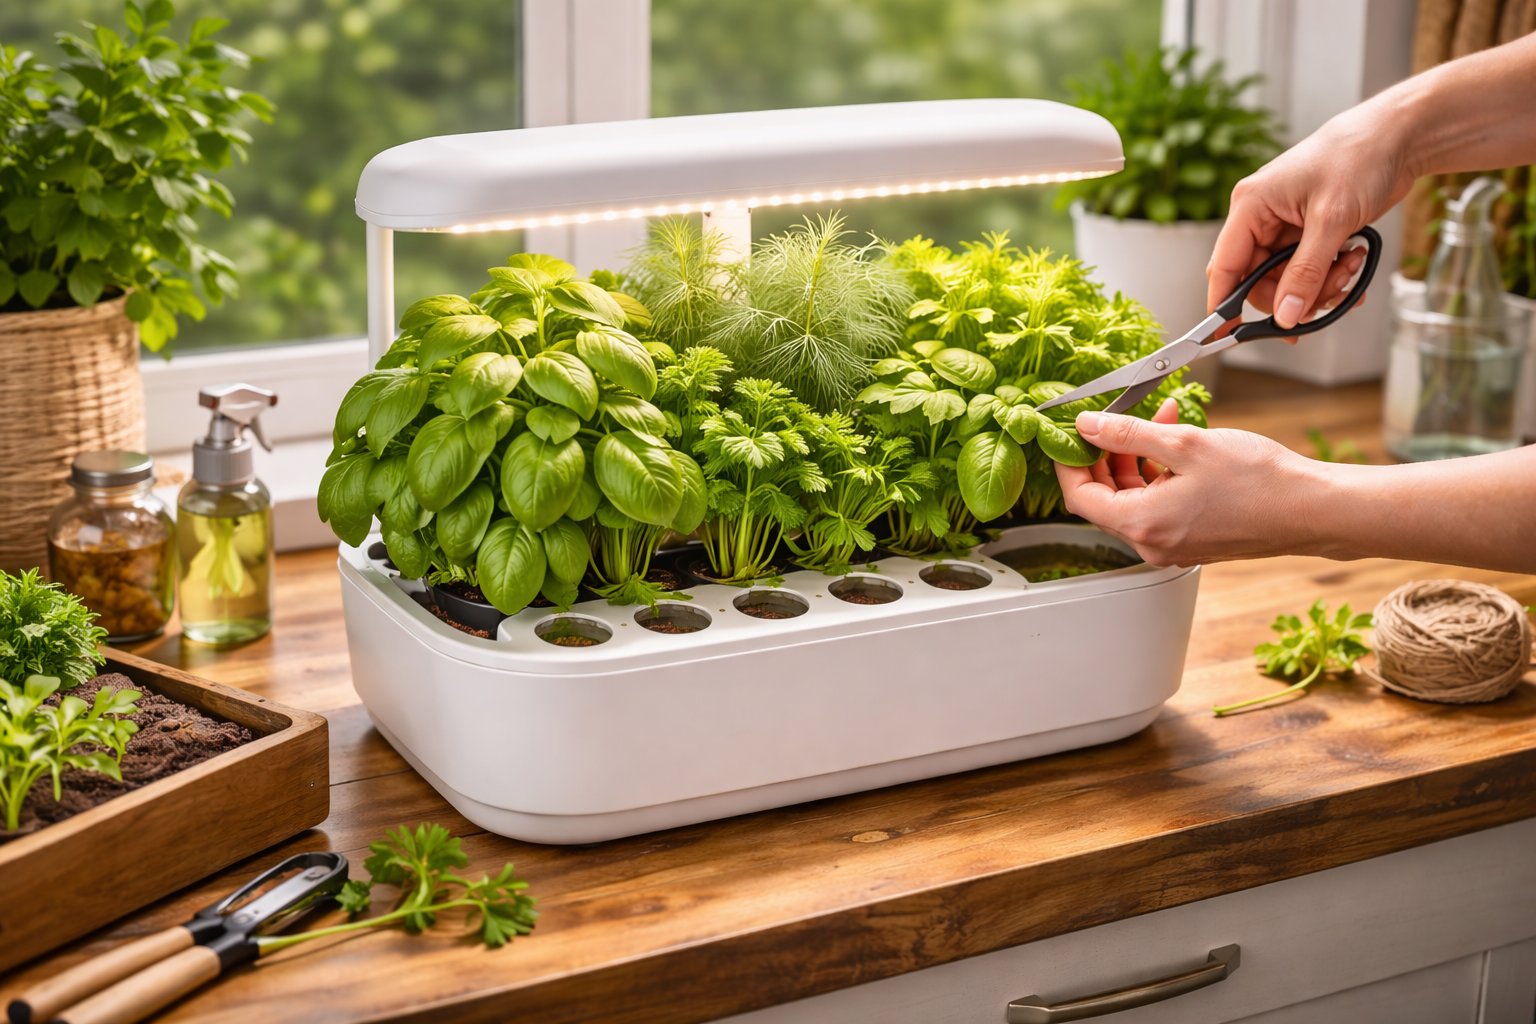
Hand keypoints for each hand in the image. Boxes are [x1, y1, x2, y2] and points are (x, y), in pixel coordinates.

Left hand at [1054, 400, 1318, 565]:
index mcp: (1141, 524)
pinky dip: (1160, 474)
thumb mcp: (1184, 444)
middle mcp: (1152, 543)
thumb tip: (1088, 426)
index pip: (1079, 496)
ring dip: (1137, 458)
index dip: (1069, 462)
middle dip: (1108, 454)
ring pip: (1133, 498)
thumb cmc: (1258, 482)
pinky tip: (1178, 442)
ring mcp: (1172, 544)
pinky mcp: (1192, 538)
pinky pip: (1159, 505)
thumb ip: (1128, 435)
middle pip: (1104, 498)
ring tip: (1160, 419)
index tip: (1070, 434)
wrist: (1313, 510)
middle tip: (1118, 419)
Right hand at [1207, 100, 1410, 331]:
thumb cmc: (1358, 157)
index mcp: (1251, 206)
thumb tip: (1286, 314)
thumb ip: (1305, 273)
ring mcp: (1285, 225)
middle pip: (1258, 281)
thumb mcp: (1330, 221)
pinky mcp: (1308, 231)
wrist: (1398, 136)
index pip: (1225, 266)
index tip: (1227, 335)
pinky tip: (1352, 265)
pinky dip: (1329, 277)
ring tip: (1348, 271)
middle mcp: (1262, 217)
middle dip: (1292, 296)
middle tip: (1324, 300)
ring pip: (1287, 280)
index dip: (1223, 304)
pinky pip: (1308, 270)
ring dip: (1318, 287)